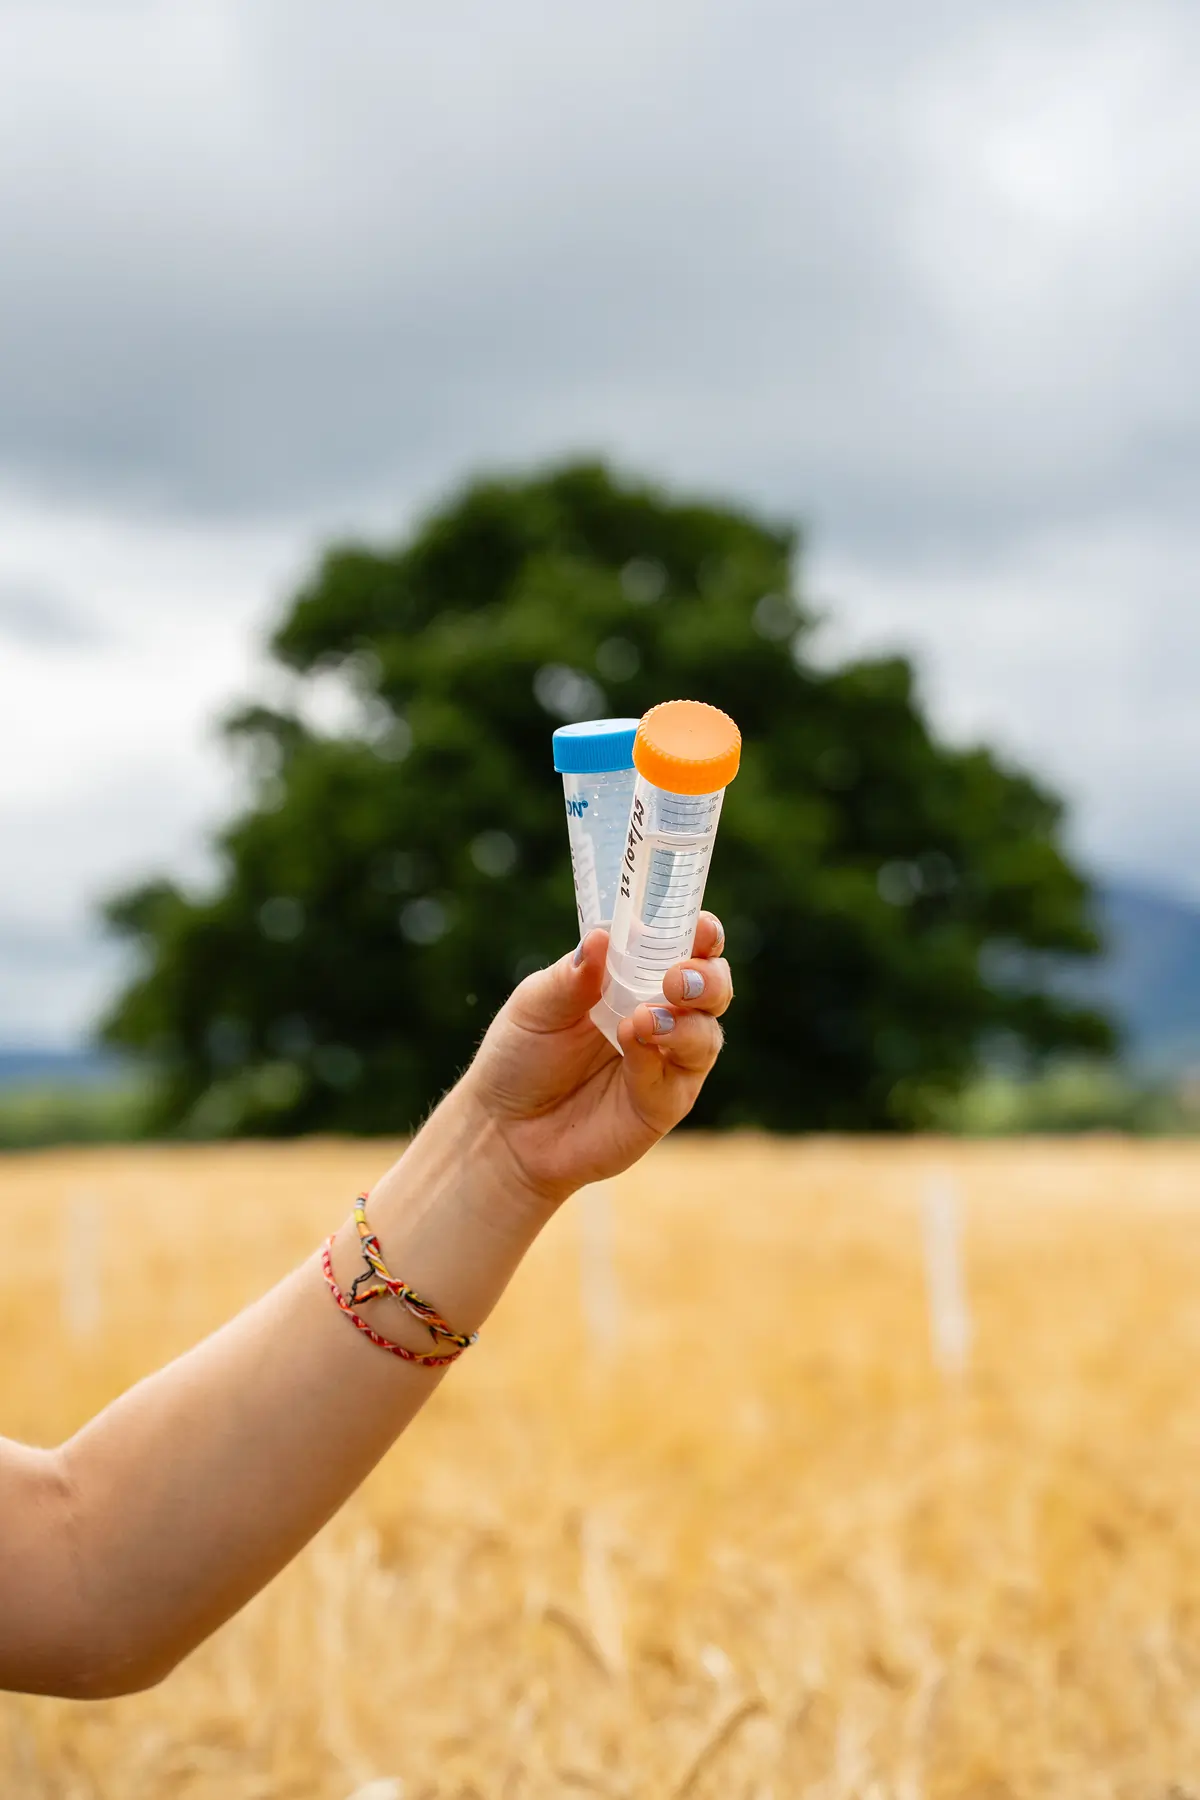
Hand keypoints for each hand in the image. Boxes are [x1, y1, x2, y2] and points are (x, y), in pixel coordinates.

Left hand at [463, 913, 733, 1206]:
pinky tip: (632, 1042)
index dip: (700, 933)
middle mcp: (660, 1013)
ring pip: (708, 1033)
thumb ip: (571, 976)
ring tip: (645, 1017)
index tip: (700, 926)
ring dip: (687, 1021)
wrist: (502, 1128)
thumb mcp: (536, 1005)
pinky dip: (657, 1057)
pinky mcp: (663, 1104)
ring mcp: (665, 1060)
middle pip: (713, 987)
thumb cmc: (520, 1056)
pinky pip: (678, 1078)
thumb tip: (602, 936)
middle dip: (708, 977)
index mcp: (633, 977)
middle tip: (678, 978)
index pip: (682, 946)